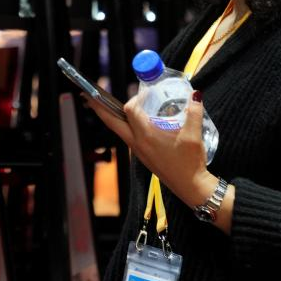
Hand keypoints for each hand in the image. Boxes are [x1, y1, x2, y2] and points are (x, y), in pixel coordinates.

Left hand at [83, 92, 216, 209]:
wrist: (191, 188)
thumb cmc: (190, 163)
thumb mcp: (194, 136)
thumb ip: (194, 113)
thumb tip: (195, 95)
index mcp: (147, 136)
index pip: (130, 110)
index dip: (136, 98)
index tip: (146, 93)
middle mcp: (137, 143)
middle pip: (111, 122)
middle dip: (98, 108)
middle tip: (86, 95)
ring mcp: (138, 151)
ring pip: (117, 130)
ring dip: (109, 116)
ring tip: (101, 104)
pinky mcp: (142, 156)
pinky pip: (126, 136)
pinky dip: (122, 125)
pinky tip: (130, 121)